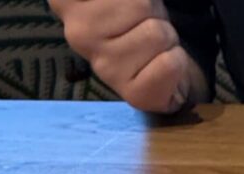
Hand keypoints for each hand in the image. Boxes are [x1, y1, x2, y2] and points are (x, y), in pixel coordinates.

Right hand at [49, 0, 207, 112]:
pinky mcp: (133, 95)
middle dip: (153, 13)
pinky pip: (170, 64)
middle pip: (140, 5)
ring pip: (157, 33)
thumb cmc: (139, 21)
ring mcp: (104, 68)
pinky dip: (177, 61)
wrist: (164, 71)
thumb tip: (136, 5)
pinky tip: (163, 67)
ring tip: (155, 46)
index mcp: (66, 2)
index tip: (126, 7)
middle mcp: (78, 35)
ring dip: (167, 36)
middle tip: (146, 27)